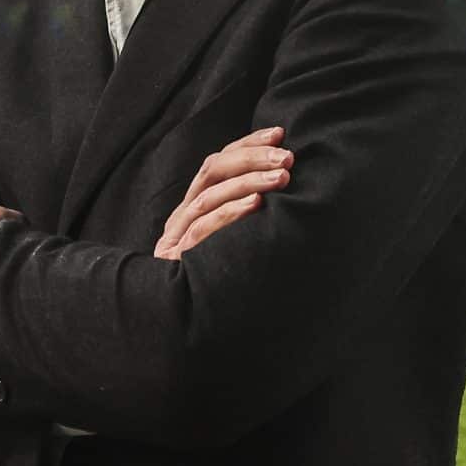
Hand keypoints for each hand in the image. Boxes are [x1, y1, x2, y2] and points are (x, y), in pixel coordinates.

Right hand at [155, 126, 291, 261]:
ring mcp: (178, 237)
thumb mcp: (238, 235)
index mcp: (194, 207)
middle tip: (287, 157)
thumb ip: (247, 207)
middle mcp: (183, 216)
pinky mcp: (179, 259)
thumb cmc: (230, 274)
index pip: (217, 163)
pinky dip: (230, 212)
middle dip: (251, 159)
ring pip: (210, 197)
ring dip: (248, 182)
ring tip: (281, 177)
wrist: (196, 331)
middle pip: (211, 173)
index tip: (279, 134)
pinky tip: (256, 204)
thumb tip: (281, 174)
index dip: (247, 144)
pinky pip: (204, 228)